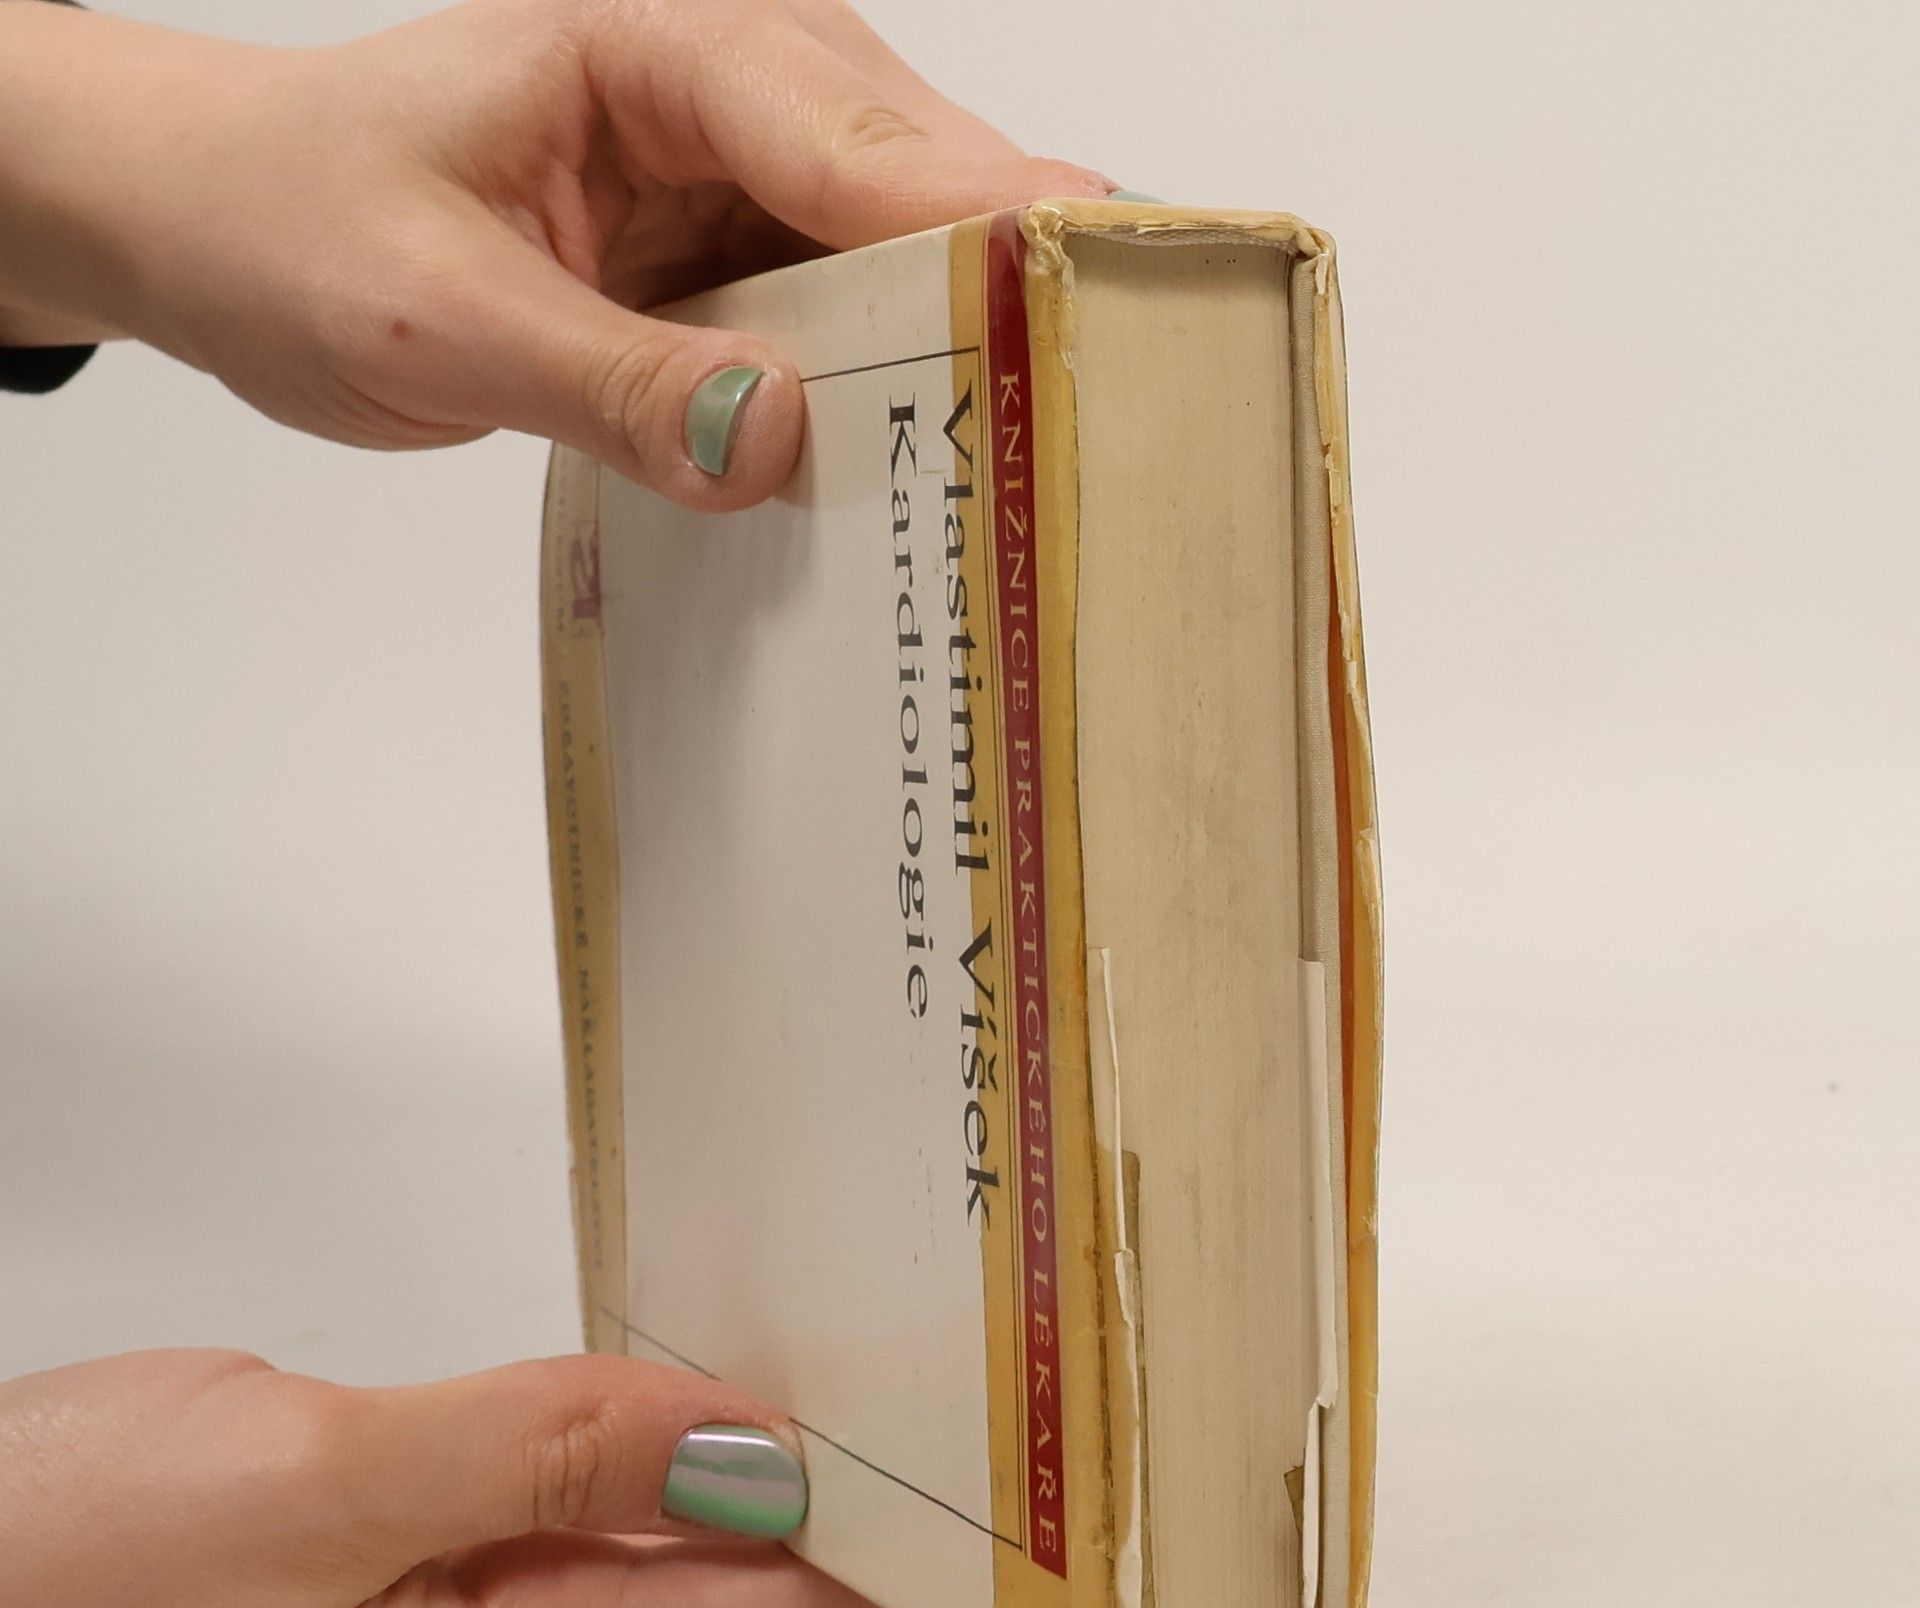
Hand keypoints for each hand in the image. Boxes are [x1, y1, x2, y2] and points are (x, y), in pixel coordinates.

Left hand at [0, 0, 1112, 505]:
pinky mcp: (739, 257)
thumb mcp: (436, 319)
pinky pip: (848, 323)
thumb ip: (607, 380)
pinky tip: (924, 468)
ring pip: (903, 262)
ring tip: (1035, 464)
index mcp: (655, 41)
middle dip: (998, 300)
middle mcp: (729, 88)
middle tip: (1097, 422)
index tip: (1094, 307)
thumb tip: (775, 442)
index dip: (981, 222)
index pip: (849, 133)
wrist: (236, 226)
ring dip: (956, 359)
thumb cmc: (301, 220)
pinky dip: (886, 393)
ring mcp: (746, 175)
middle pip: (918, 190)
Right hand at [0, 1348, 915, 1607]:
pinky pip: (577, 1482)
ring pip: (668, 1523)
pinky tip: (693, 1392)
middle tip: (998, 1410)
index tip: (1028, 1495)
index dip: (913, 1563)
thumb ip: (537, 1455)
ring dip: (775, 1465)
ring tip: (887, 1386)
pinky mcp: (398, 1531)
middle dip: (872, 1502)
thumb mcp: (316, 1495)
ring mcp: (453, 1585)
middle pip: (747, 1579)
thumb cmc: (61, 1588)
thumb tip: (743, 1442)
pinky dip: (659, 1433)